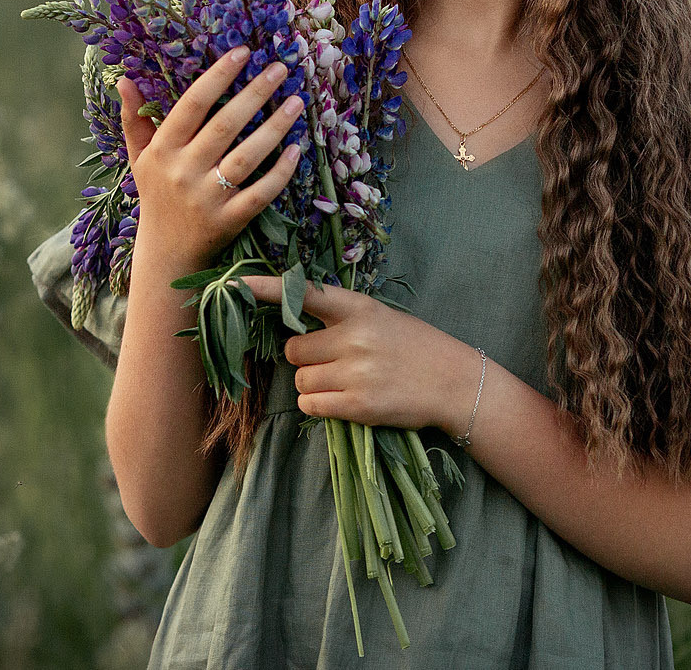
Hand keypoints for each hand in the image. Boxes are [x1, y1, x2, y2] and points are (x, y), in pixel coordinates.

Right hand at [119, 46, 304, 268]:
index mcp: (163, 150)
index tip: (243, 52)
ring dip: (275, 127)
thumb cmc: (156, 195)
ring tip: (296, 101)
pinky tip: (297, 149)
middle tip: (280, 68)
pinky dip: (281, 172)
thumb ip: (134, 119)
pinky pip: (260, 193)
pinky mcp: (230, 221)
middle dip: (254, 94)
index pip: (192, 105)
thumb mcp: (140, 157)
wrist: (166, 254)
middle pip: (225, 126)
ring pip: (247, 157)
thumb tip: (123, 78)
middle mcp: (183, 172)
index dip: (217, 76)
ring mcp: (207, 198)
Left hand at [240, 272, 480, 433]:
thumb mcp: (380, 318)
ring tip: (344, 383)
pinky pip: (310, 404)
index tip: (237, 284)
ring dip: (312, 384)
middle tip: (332, 362)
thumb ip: (342, 320)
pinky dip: (318, 405)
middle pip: (293, 350)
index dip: (268, 289)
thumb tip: (295, 333)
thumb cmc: (414, 347)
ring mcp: (355, 372)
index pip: (304, 294)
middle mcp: (354, 336)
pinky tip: (342, 401)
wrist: (454, 382)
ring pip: (299, 380)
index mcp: (358, 308)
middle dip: (304, 359)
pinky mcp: (358, 405)